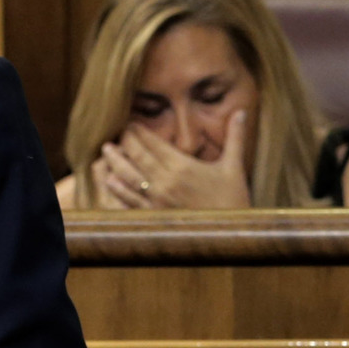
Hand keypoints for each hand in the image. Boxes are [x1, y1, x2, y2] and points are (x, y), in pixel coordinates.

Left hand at [93, 112, 252, 210]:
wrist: (230, 235)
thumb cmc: (234, 200)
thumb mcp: (234, 166)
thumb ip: (235, 137)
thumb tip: (242, 112)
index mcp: (182, 166)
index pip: (153, 143)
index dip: (139, 131)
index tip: (131, 123)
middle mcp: (165, 182)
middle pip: (137, 156)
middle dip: (125, 142)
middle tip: (116, 133)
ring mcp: (156, 201)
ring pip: (128, 177)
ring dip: (115, 162)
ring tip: (106, 152)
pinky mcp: (154, 217)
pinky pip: (129, 201)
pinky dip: (117, 189)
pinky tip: (109, 181)